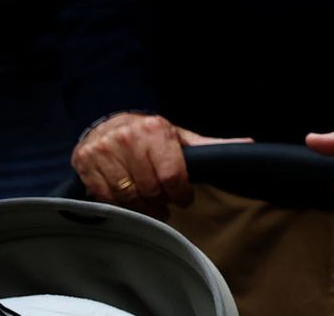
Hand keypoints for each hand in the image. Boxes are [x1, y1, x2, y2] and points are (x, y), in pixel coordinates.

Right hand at [72, 112, 251, 218]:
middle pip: (150, 188)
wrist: (108, 125)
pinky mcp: (84, 161)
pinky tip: (128, 203)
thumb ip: (211, 145)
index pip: (172, 174)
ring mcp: (103, 149)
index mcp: (156, 129)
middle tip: (166, 204)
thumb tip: (249, 145)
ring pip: (127, 195)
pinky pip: (104, 196)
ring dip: (141, 208)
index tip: (184, 199)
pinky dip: (119, 205)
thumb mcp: (180, 137)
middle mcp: (128, 137)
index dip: (181, 193)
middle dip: (161, 202)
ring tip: (150, 207)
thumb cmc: (151, 135)